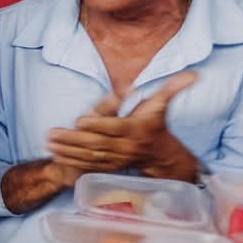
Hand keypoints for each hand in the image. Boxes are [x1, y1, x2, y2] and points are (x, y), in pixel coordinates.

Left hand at [47, 73, 199, 178]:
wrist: (160, 155)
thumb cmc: (156, 126)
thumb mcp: (162, 106)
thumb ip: (172, 89)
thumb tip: (194, 74)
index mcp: (135, 130)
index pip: (115, 128)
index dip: (99, 125)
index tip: (81, 120)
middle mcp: (125, 146)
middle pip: (97, 143)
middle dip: (74, 139)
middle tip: (53, 133)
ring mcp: (116, 159)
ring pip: (89, 156)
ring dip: (68, 151)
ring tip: (49, 143)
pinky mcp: (108, 167)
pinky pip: (88, 165)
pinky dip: (72, 162)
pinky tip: (55, 155)